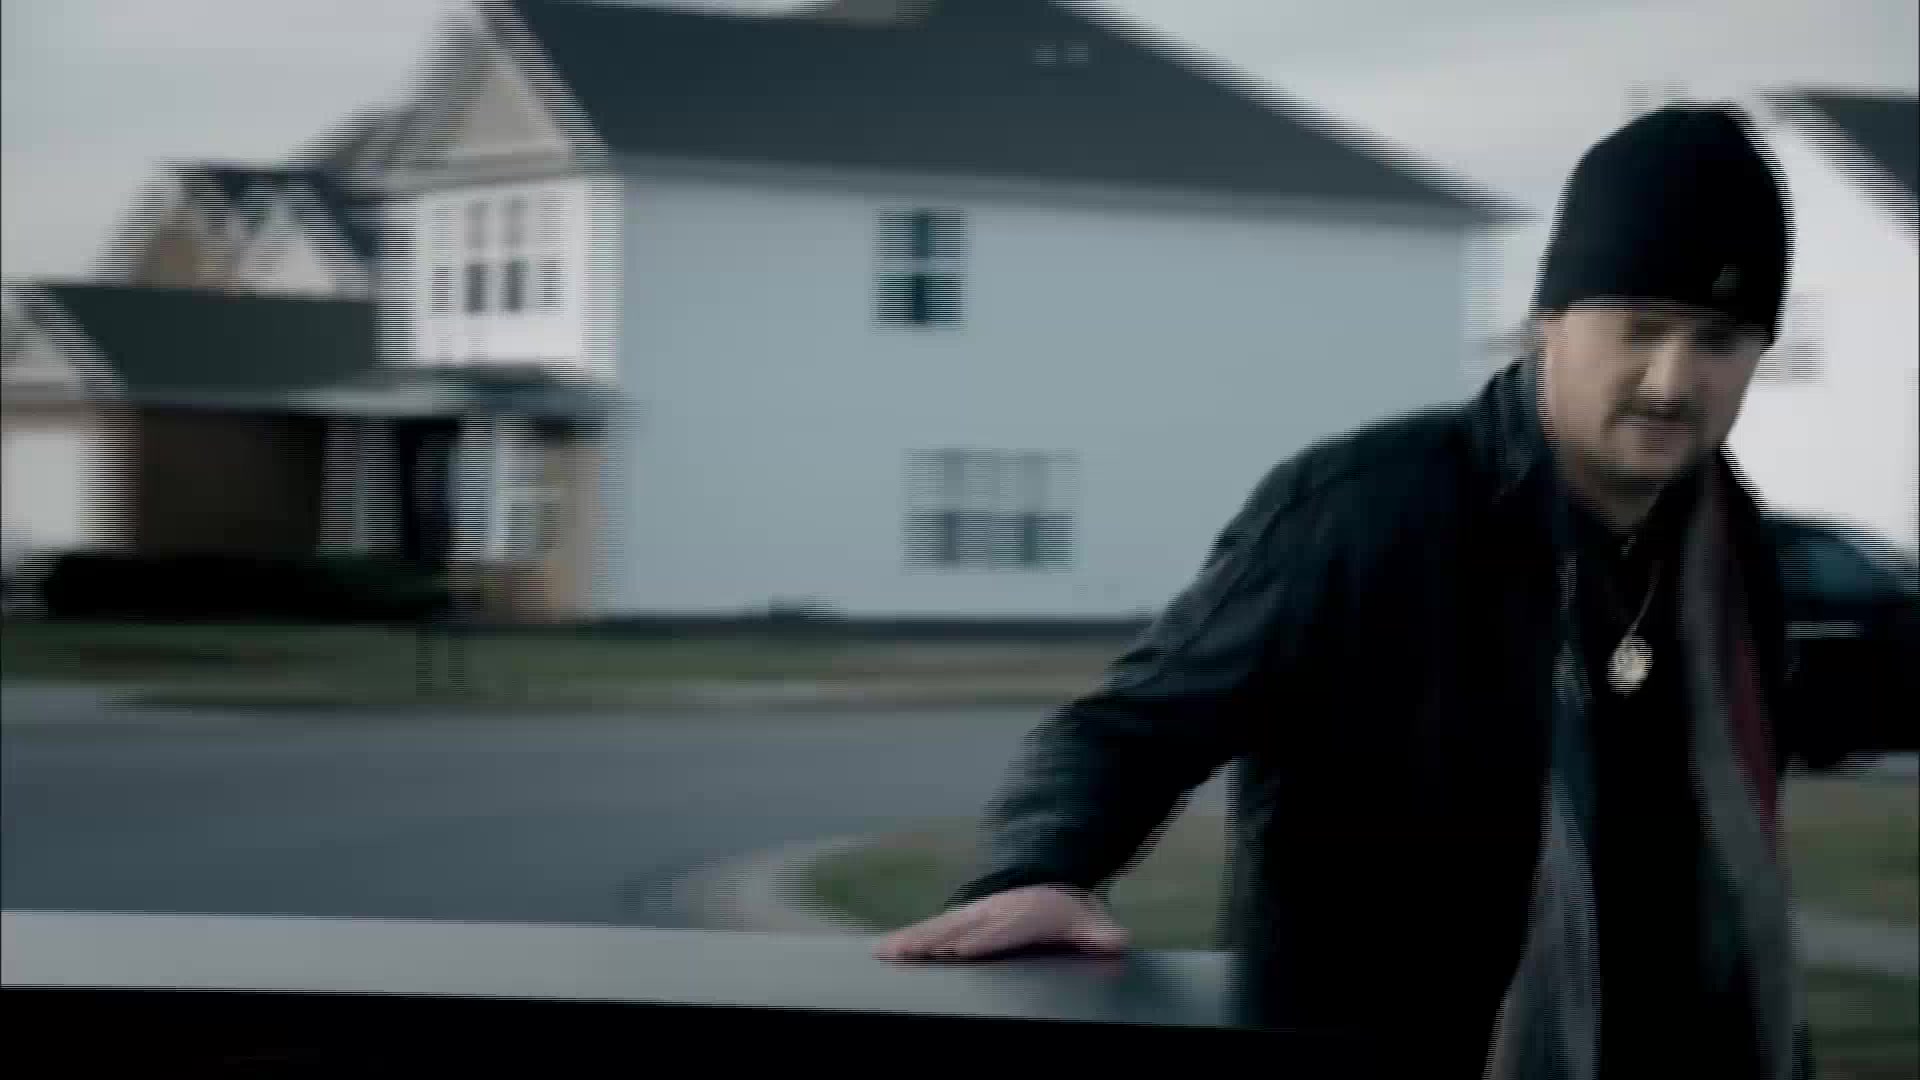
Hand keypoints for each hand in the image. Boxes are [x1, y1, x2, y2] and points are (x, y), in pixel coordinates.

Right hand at [872, 885, 1130, 961]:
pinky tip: (883, 952)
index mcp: (1022, 913)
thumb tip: (1117, 943)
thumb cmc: (1066, 912)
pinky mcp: (956, 924)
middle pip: (961, 928)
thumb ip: (1099, 934)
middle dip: (938, 941)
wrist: (1046, 886)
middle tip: (913, 954)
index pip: (1001, 929)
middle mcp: (991, 912)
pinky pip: (928, 931)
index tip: (964, 951)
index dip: (983, 940)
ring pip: (938, 929)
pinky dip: (905, 939)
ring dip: (913, 940)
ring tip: (888, 953)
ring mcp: (970, 916)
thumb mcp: (1088, 920)